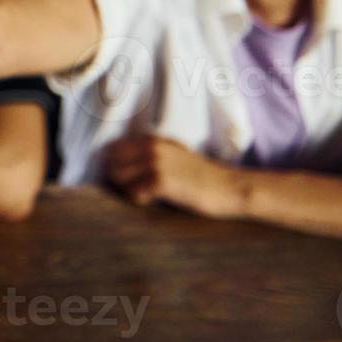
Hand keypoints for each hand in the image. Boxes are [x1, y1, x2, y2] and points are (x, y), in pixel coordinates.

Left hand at [104, 135, 243, 218]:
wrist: (231, 188)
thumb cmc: (202, 177)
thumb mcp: (174, 156)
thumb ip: (151, 155)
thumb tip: (120, 164)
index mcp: (152, 140)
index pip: (112, 149)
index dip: (115, 166)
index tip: (128, 179)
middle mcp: (151, 147)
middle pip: (110, 163)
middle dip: (117, 179)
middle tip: (136, 190)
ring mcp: (155, 163)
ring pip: (117, 176)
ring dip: (127, 189)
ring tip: (146, 196)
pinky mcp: (162, 181)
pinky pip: (133, 192)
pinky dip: (139, 200)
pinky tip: (154, 201)